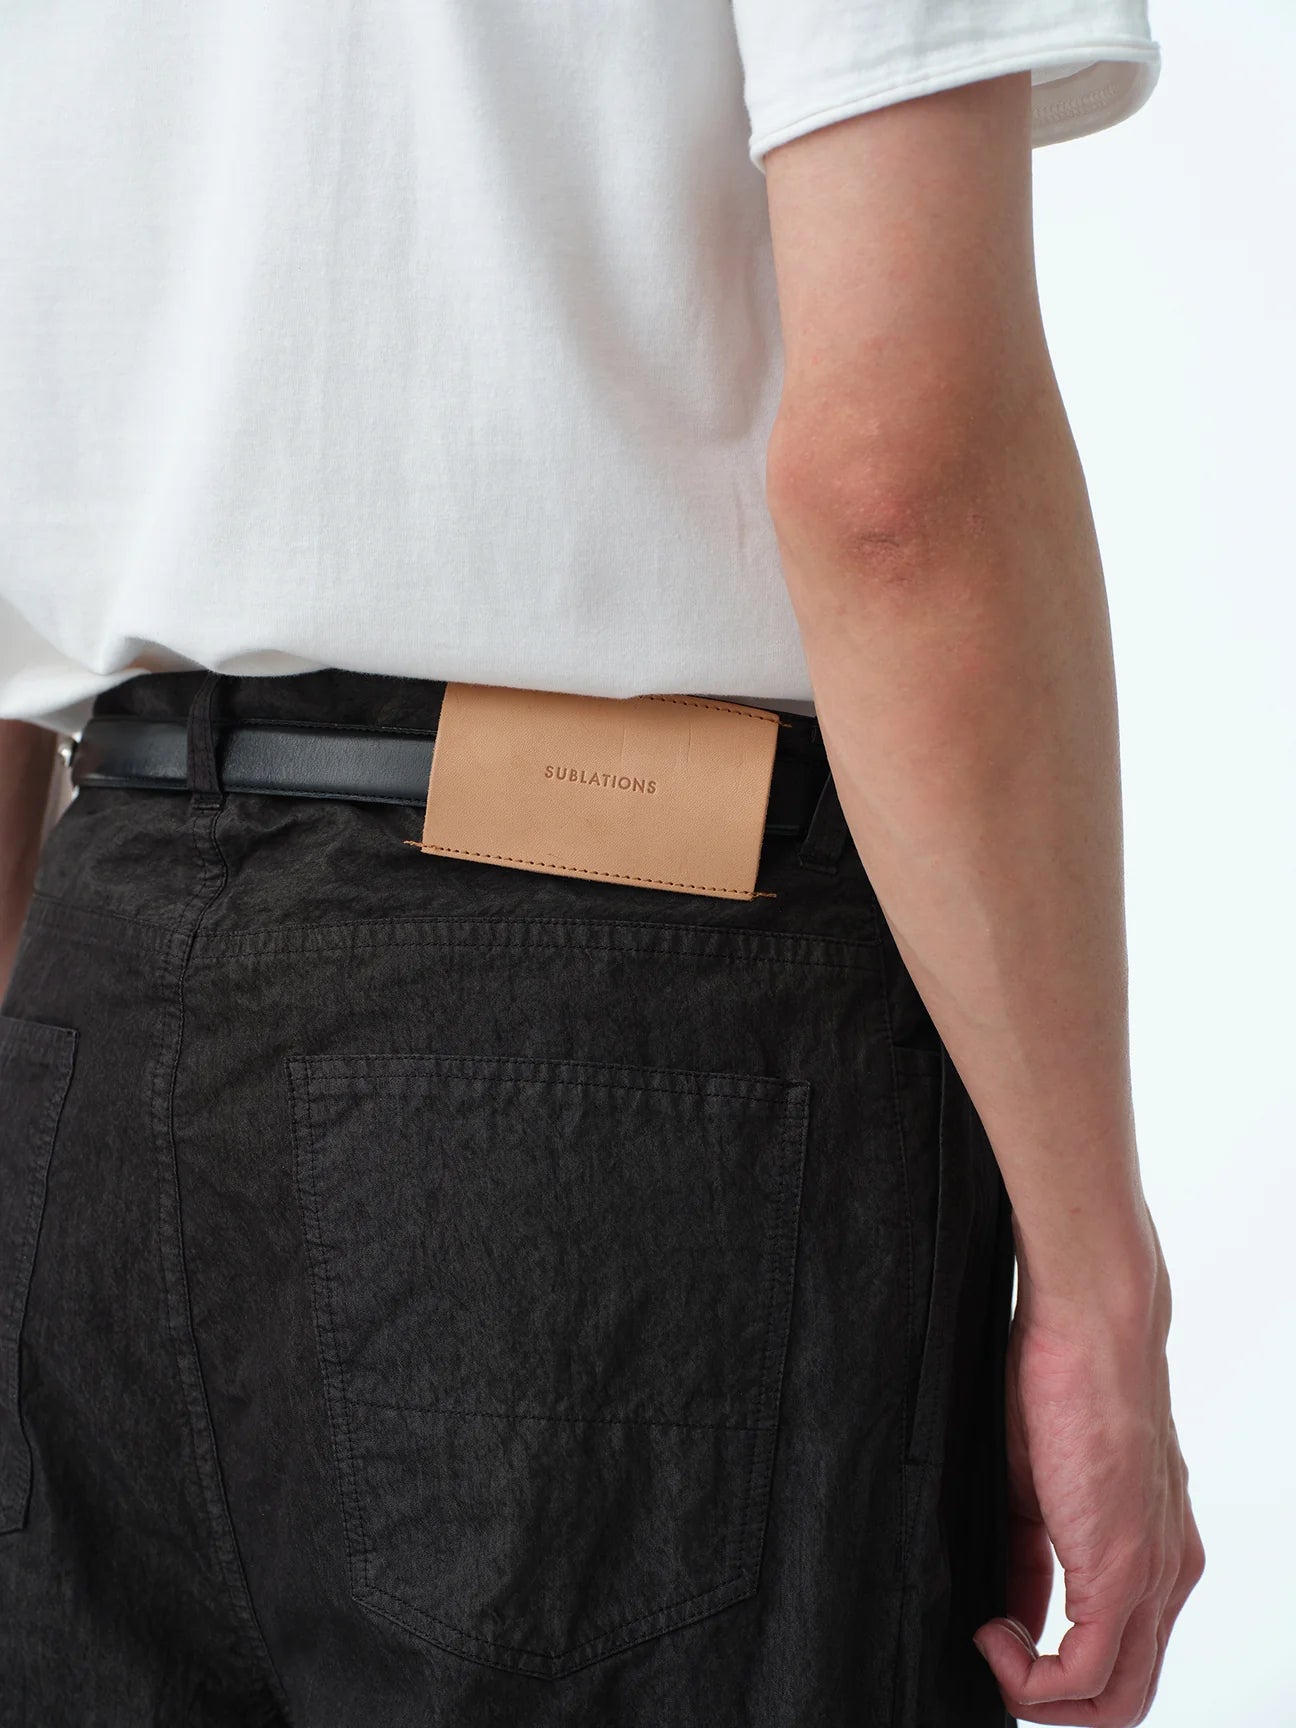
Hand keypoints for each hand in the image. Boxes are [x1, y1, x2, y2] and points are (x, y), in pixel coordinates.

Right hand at [973, 1231, 1204, 1725]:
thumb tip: (1004, 1610)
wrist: (1091, 1322)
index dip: (1049, 1669)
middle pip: (1123, 1695)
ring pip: (1116, 1700)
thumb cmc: (1060, 1376)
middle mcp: (1165, 1576)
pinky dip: (1032, 1678)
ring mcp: (1150, 1577)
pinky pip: (1089, 1673)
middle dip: (1049, 1702)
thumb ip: (1031, 1552)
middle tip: (991, 1666)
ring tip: (989, 1651)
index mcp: (1151, 1549)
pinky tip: (991, 1632)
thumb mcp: (1035, 1482)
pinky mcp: (1123, 1570)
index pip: (1114, 1652)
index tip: (993, 1637)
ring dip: (1041, 1698)